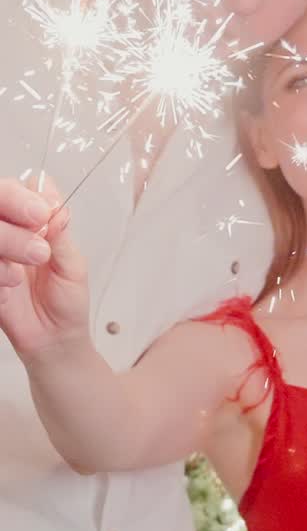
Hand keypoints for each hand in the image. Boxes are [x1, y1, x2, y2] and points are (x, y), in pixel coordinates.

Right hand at [0, 181, 88, 359]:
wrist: (55, 339)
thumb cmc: (67, 301)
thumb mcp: (73, 265)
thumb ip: (60, 234)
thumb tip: (53, 202)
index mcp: (33, 224)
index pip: (19, 190)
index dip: (25, 195)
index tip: (43, 211)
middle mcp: (9, 233)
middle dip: (14, 207)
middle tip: (39, 226)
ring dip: (9, 242)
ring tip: (34, 263)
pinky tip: (11, 285)